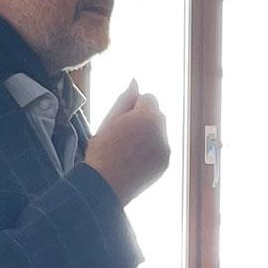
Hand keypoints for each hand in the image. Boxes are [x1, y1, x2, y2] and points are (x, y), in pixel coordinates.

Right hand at [85, 80, 169, 204]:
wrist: (104, 186)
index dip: (133, 107)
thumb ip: (124, 100)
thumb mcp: (108, 121)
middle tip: (122, 135)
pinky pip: (161, 147)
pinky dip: (151, 149)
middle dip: (144, 119)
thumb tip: (135, 82)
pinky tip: (134, 160)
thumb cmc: (102, 151)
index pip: (148, 97)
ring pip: (160, 131)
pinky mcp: (166, 163)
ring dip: (148, 134)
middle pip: (157, 114)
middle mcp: (162, 131)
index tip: (120, 121)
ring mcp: (165, 148)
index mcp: (147, 117)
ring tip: (127, 149)